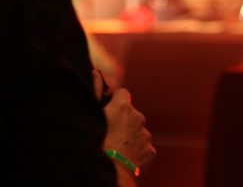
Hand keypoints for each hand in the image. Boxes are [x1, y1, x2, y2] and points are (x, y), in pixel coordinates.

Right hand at [93, 70, 155, 184]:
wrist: (111, 169)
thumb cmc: (97, 141)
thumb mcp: (93, 113)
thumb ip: (95, 90)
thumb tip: (95, 73)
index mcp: (124, 105)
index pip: (122, 93)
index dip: (115, 100)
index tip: (108, 108)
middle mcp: (138, 116)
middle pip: (131, 113)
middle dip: (123, 119)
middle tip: (110, 132)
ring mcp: (145, 134)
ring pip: (138, 130)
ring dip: (130, 135)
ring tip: (117, 146)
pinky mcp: (150, 149)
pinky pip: (143, 146)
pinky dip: (137, 150)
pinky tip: (126, 155)